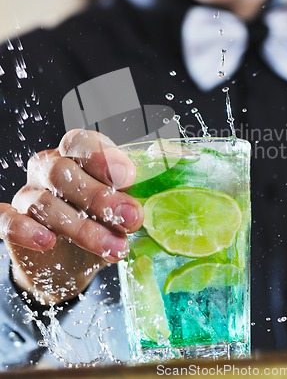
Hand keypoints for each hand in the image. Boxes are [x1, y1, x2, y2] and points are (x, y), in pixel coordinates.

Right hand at [5, 129, 142, 304]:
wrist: (71, 261)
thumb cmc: (101, 222)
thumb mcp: (121, 207)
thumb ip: (131, 197)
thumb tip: (155, 197)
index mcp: (76, 155)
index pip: (81, 142)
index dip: (103, 157)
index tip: (128, 178)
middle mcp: (48, 168)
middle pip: (64, 173)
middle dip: (100, 197)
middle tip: (131, 218)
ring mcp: (28, 194)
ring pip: (46, 204)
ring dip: (83, 228)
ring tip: (115, 247)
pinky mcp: (10, 221)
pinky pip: (7, 220)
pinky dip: (26, 230)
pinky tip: (47, 242)